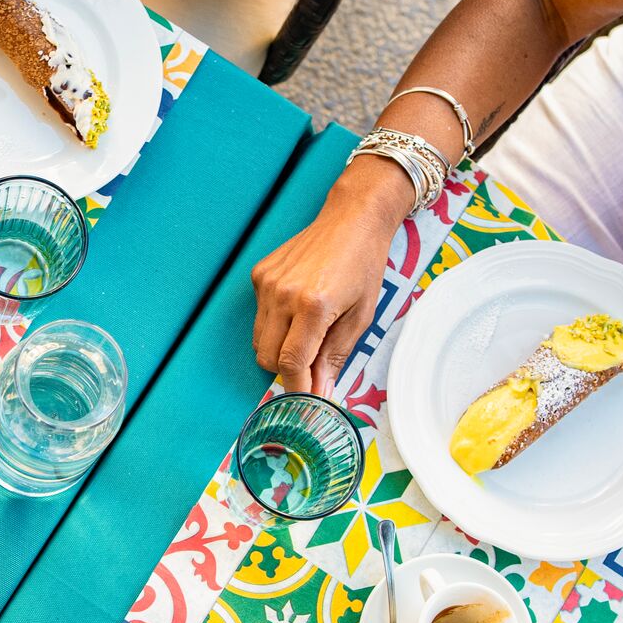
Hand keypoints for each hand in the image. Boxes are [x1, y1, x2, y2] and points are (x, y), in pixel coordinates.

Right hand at [251, 158, 410, 393]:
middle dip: (287, 370)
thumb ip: (335, 357)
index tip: (306, 402)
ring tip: (307, 331)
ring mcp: (267, 283)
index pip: (291, 364)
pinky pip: (259, 316)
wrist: (352, 219)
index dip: (297, 388)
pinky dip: (275, 323)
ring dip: (279, 348)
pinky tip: (298, 306)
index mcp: (313, 306)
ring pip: (259, 340)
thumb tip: (321, 392)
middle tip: (312, 364)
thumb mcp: (360, 316)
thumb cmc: (363, 265)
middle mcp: (283, 294)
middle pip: (267, 357)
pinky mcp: (259, 275)